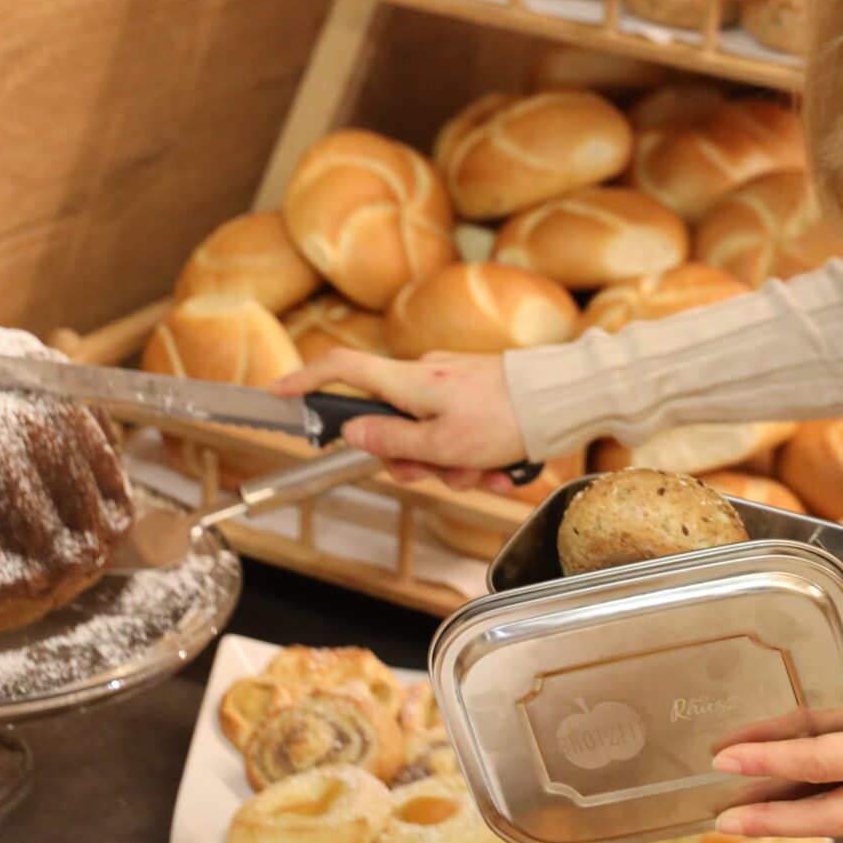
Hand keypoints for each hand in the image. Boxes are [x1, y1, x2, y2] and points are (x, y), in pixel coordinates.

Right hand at [271, 349, 528, 491]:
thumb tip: (350, 432)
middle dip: (413, 462)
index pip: (342, 368)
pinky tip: (503, 470)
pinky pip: (461, 438)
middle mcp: (425, 377)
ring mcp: (452, 386)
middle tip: (441, 474)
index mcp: (409, 382)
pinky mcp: (476, 397)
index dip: (305, 379)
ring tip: (486, 472)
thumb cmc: (506, 419)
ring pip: (430, 440)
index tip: (279, 393)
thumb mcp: (442, 444)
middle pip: (390, 425)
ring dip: (454, 468)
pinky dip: (477, 461)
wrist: (563, 401)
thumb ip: (391, 441)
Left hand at [711, 583, 842, 838]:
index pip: (826, 763)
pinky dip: (830, 795)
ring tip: (750, 810)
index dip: (770, 762)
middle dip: (777, 823)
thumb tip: (792, 691)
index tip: (727, 758)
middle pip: (838, 816)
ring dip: (801, 815)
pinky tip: (795, 791)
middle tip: (726, 820)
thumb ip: (841, 662)